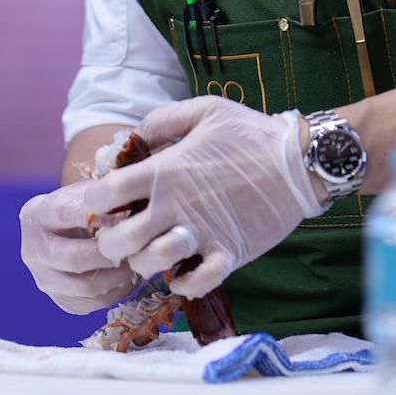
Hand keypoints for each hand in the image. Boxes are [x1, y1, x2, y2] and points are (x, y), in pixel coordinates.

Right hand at [19, 181, 138, 314]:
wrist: (63, 230)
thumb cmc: (82, 204)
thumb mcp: (87, 191)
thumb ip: (104, 197)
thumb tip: (131, 212)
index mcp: (37, 214)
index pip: (65, 213)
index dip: (95, 215)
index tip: (122, 216)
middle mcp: (33, 249)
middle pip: (74, 259)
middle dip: (109, 254)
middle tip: (134, 247)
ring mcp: (44, 278)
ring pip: (85, 287)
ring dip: (117, 277)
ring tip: (136, 263)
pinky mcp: (60, 300)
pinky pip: (92, 303)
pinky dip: (116, 292)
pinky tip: (128, 277)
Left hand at [84, 96, 319, 297]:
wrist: (299, 161)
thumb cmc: (250, 133)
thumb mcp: (204, 110)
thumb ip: (163, 120)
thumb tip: (134, 136)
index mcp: (165, 170)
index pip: (106, 193)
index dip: (96, 202)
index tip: (105, 203)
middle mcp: (176, 205)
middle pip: (120, 240)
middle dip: (111, 243)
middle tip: (122, 237)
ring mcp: (202, 233)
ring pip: (151, 264)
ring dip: (144, 263)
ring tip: (151, 253)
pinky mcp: (228, 253)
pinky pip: (195, 283)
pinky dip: (183, 284)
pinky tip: (181, 272)